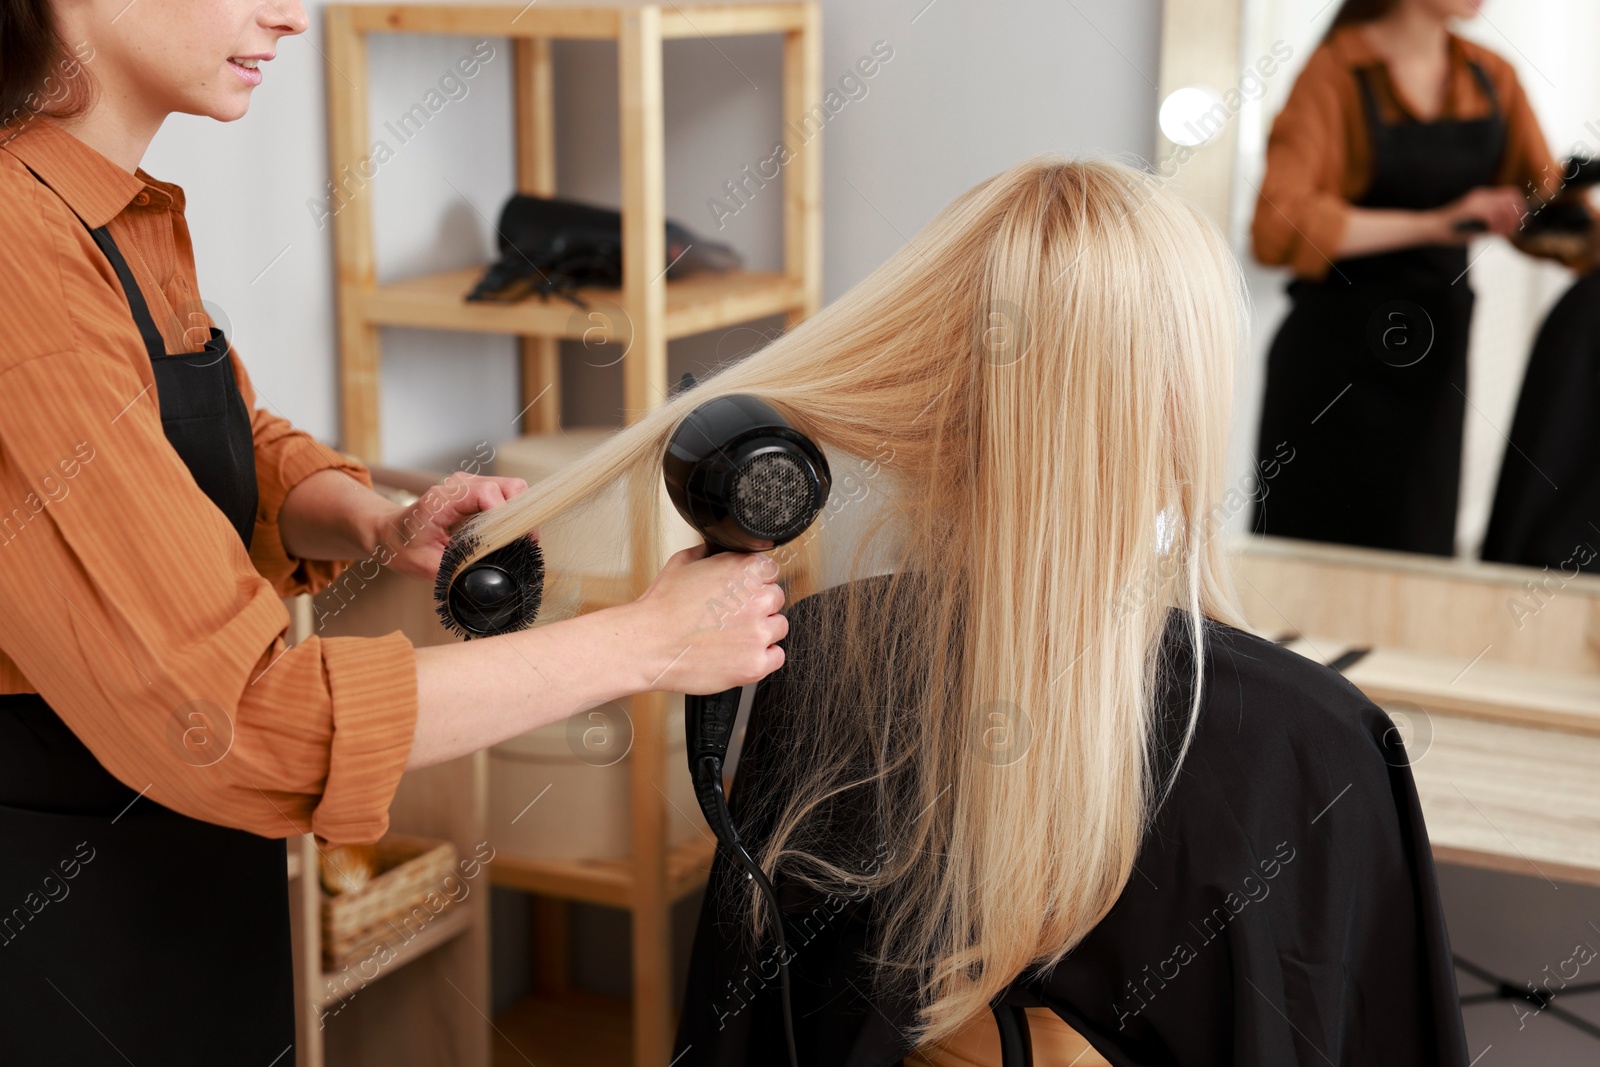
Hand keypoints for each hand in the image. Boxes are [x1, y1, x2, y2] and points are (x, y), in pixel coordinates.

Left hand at [376, 472, 531, 581]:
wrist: (390, 533)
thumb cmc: (403, 547)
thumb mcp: (425, 566)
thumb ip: (456, 569)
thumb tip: (486, 578)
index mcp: (443, 499)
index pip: (488, 493)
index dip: (507, 515)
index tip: (515, 540)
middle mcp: (459, 486)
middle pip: (509, 486)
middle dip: (520, 515)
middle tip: (520, 543)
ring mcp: (470, 485)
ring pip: (513, 489)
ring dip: (519, 514)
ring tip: (514, 539)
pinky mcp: (477, 491)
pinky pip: (507, 495)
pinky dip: (513, 513)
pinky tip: (505, 533)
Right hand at [609, 544, 787, 694]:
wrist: (648, 645)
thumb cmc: (661, 608)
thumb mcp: (683, 563)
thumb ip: (710, 554)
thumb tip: (717, 550)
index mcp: (745, 571)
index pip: (770, 571)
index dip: (754, 582)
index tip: (742, 593)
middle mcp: (758, 600)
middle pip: (776, 600)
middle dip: (758, 606)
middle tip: (733, 616)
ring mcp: (759, 634)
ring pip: (778, 628)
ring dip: (761, 631)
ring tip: (733, 636)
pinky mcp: (755, 664)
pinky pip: (776, 657)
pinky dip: (762, 657)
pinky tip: (739, 653)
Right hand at [1437, 186, 1526, 239]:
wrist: (1431, 228)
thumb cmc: (1452, 230)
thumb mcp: (1476, 225)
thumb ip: (1493, 223)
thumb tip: (1511, 228)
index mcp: (1483, 196)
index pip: (1512, 194)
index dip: (1521, 207)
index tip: (1520, 221)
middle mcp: (1482, 195)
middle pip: (1512, 199)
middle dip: (1517, 215)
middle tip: (1514, 230)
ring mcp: (1475, 202)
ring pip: (1504, 208)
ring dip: (1508, 223)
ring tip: (1503, 234)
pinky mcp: (1470, 210)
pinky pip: (1492, 217)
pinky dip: (1496, 227)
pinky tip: (1492, 234)